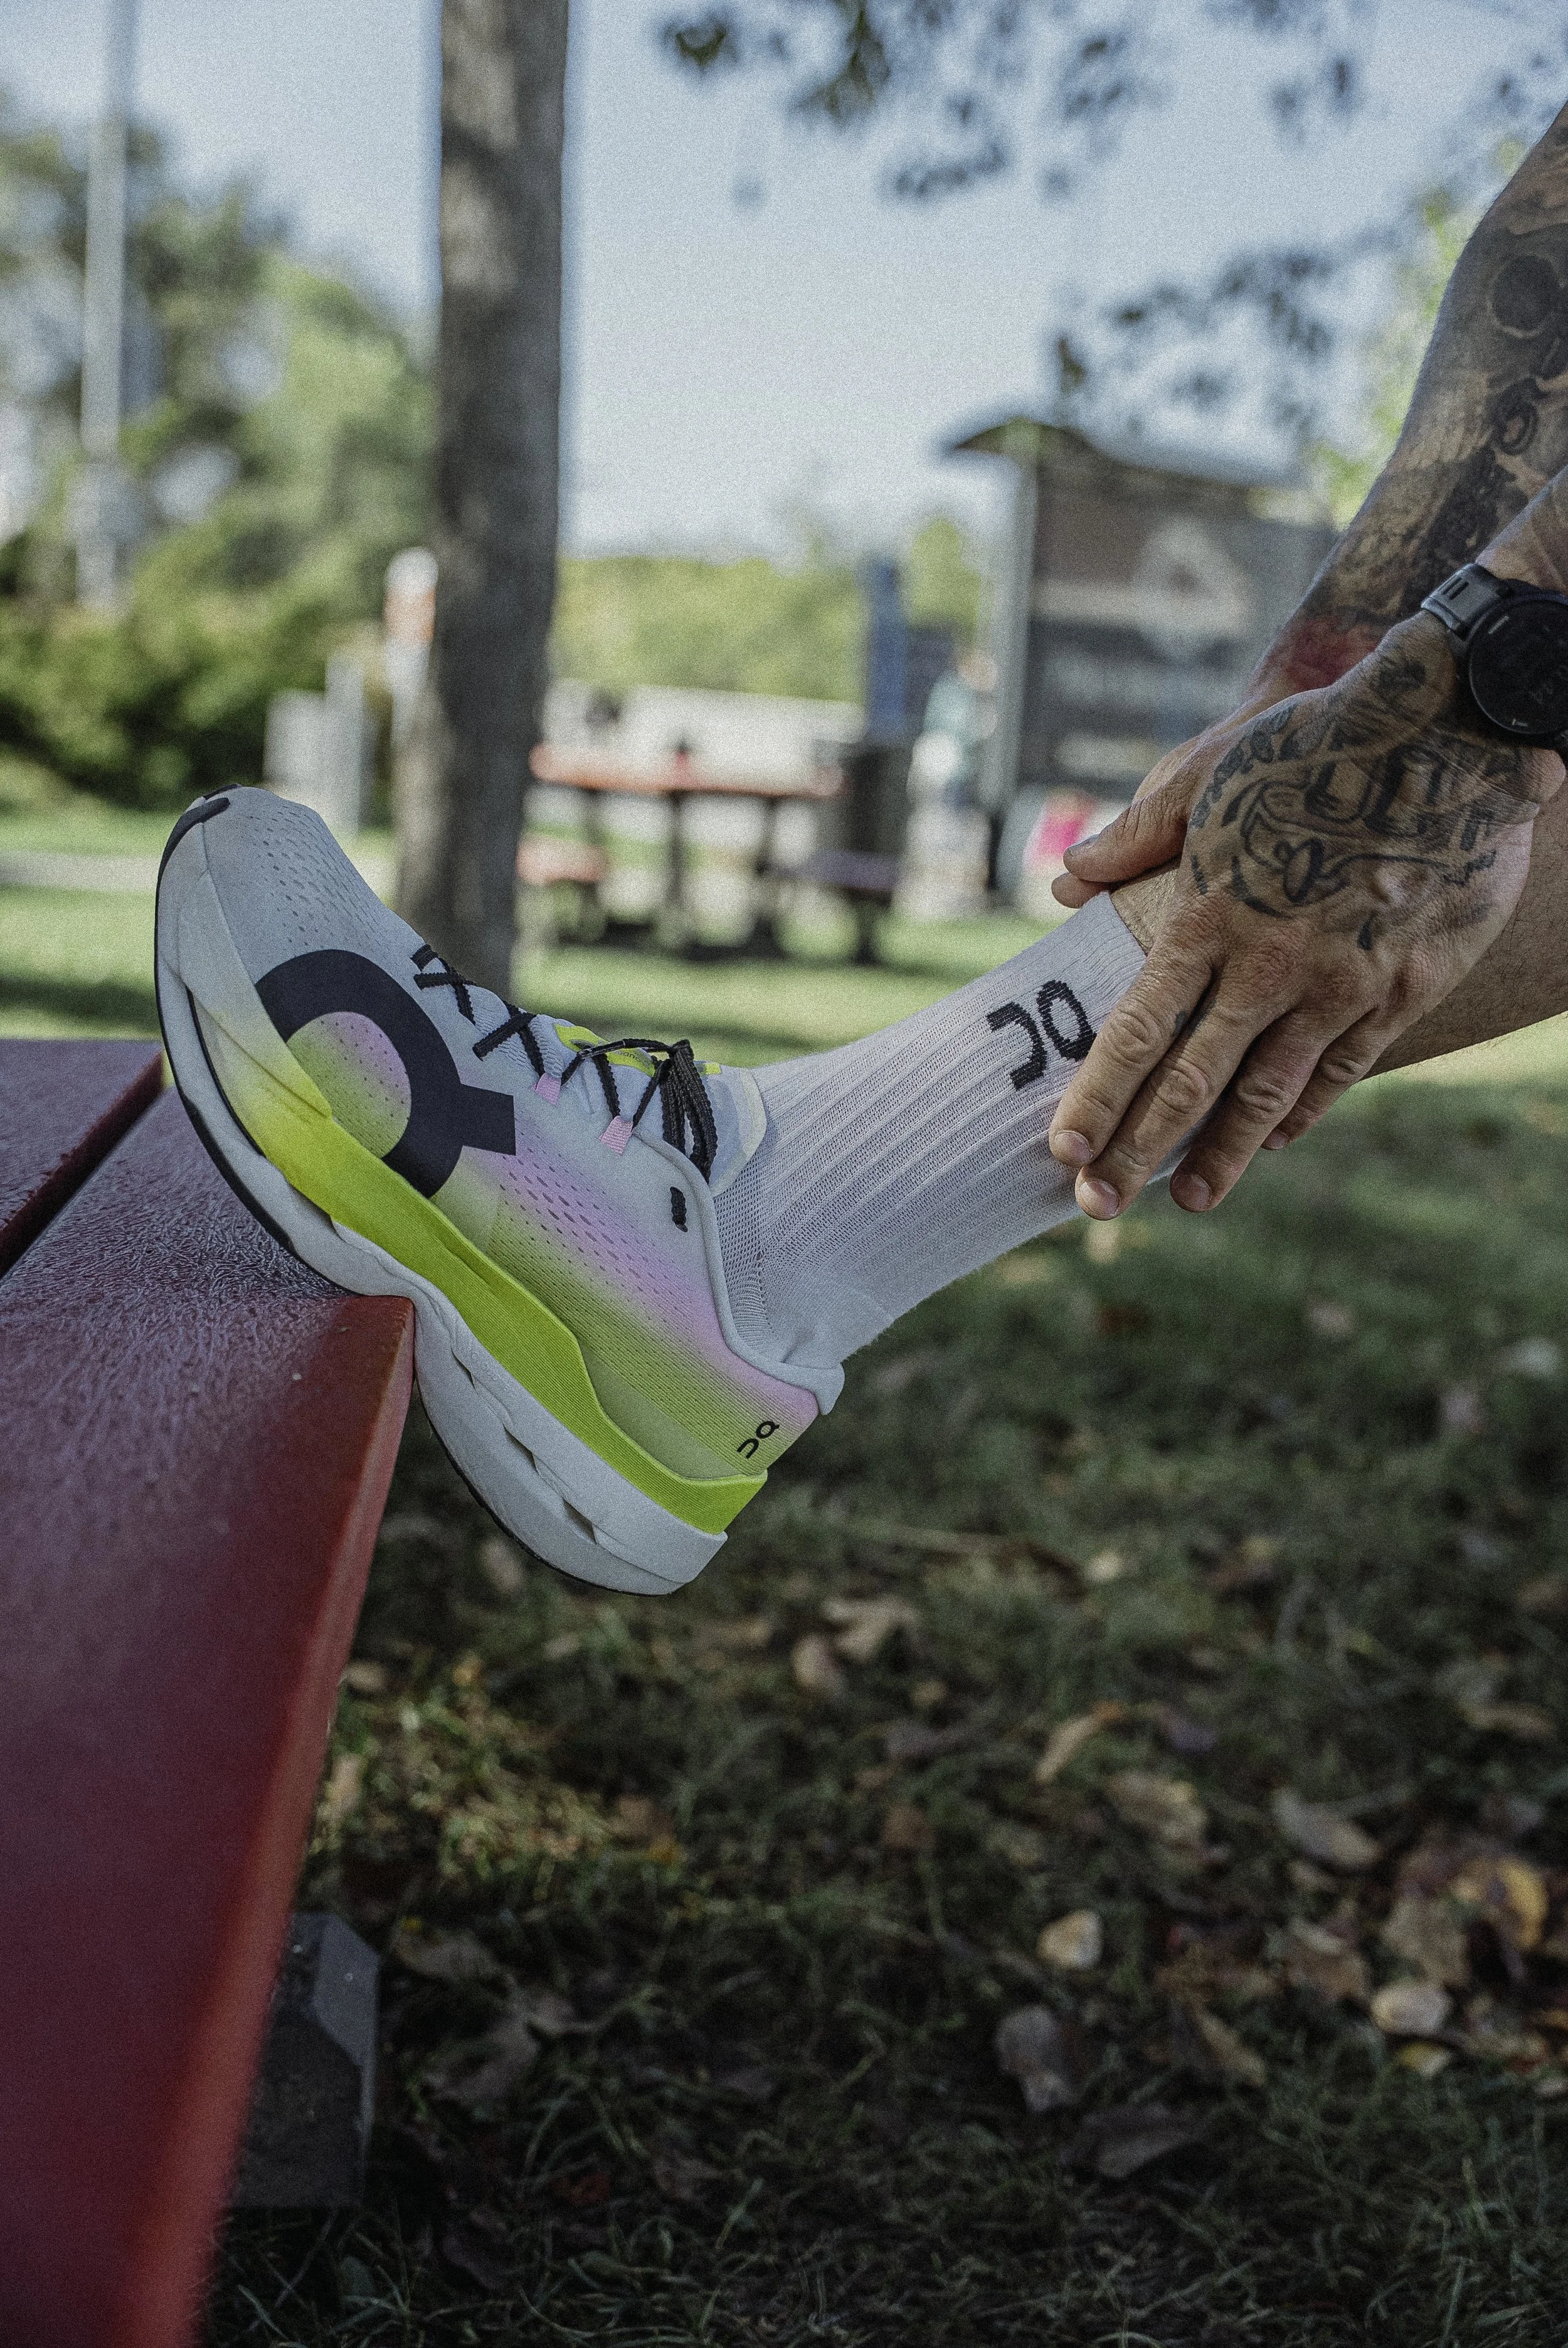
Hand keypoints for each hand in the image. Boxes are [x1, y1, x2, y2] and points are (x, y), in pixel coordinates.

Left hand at [1045, 613, 1562, 1216]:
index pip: (1139, 1030)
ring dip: (1222, 1152)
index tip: (1063, 1149)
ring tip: (1187, 1199)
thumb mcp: (1211, 775)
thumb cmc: (1316, 742)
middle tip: (1097, 1204)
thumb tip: (1066, 879)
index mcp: (1213, 918)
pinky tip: (1273, 1140)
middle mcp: (1272, 967)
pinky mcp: (1405, 987)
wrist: (1450, 734)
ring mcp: (1342, 985)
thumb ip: (1135, 837)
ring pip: (1269, 1091)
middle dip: (1139, 1149)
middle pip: (1192, 1080)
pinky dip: (1303, 1109)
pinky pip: (1343, 1066)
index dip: (1098, 1097)